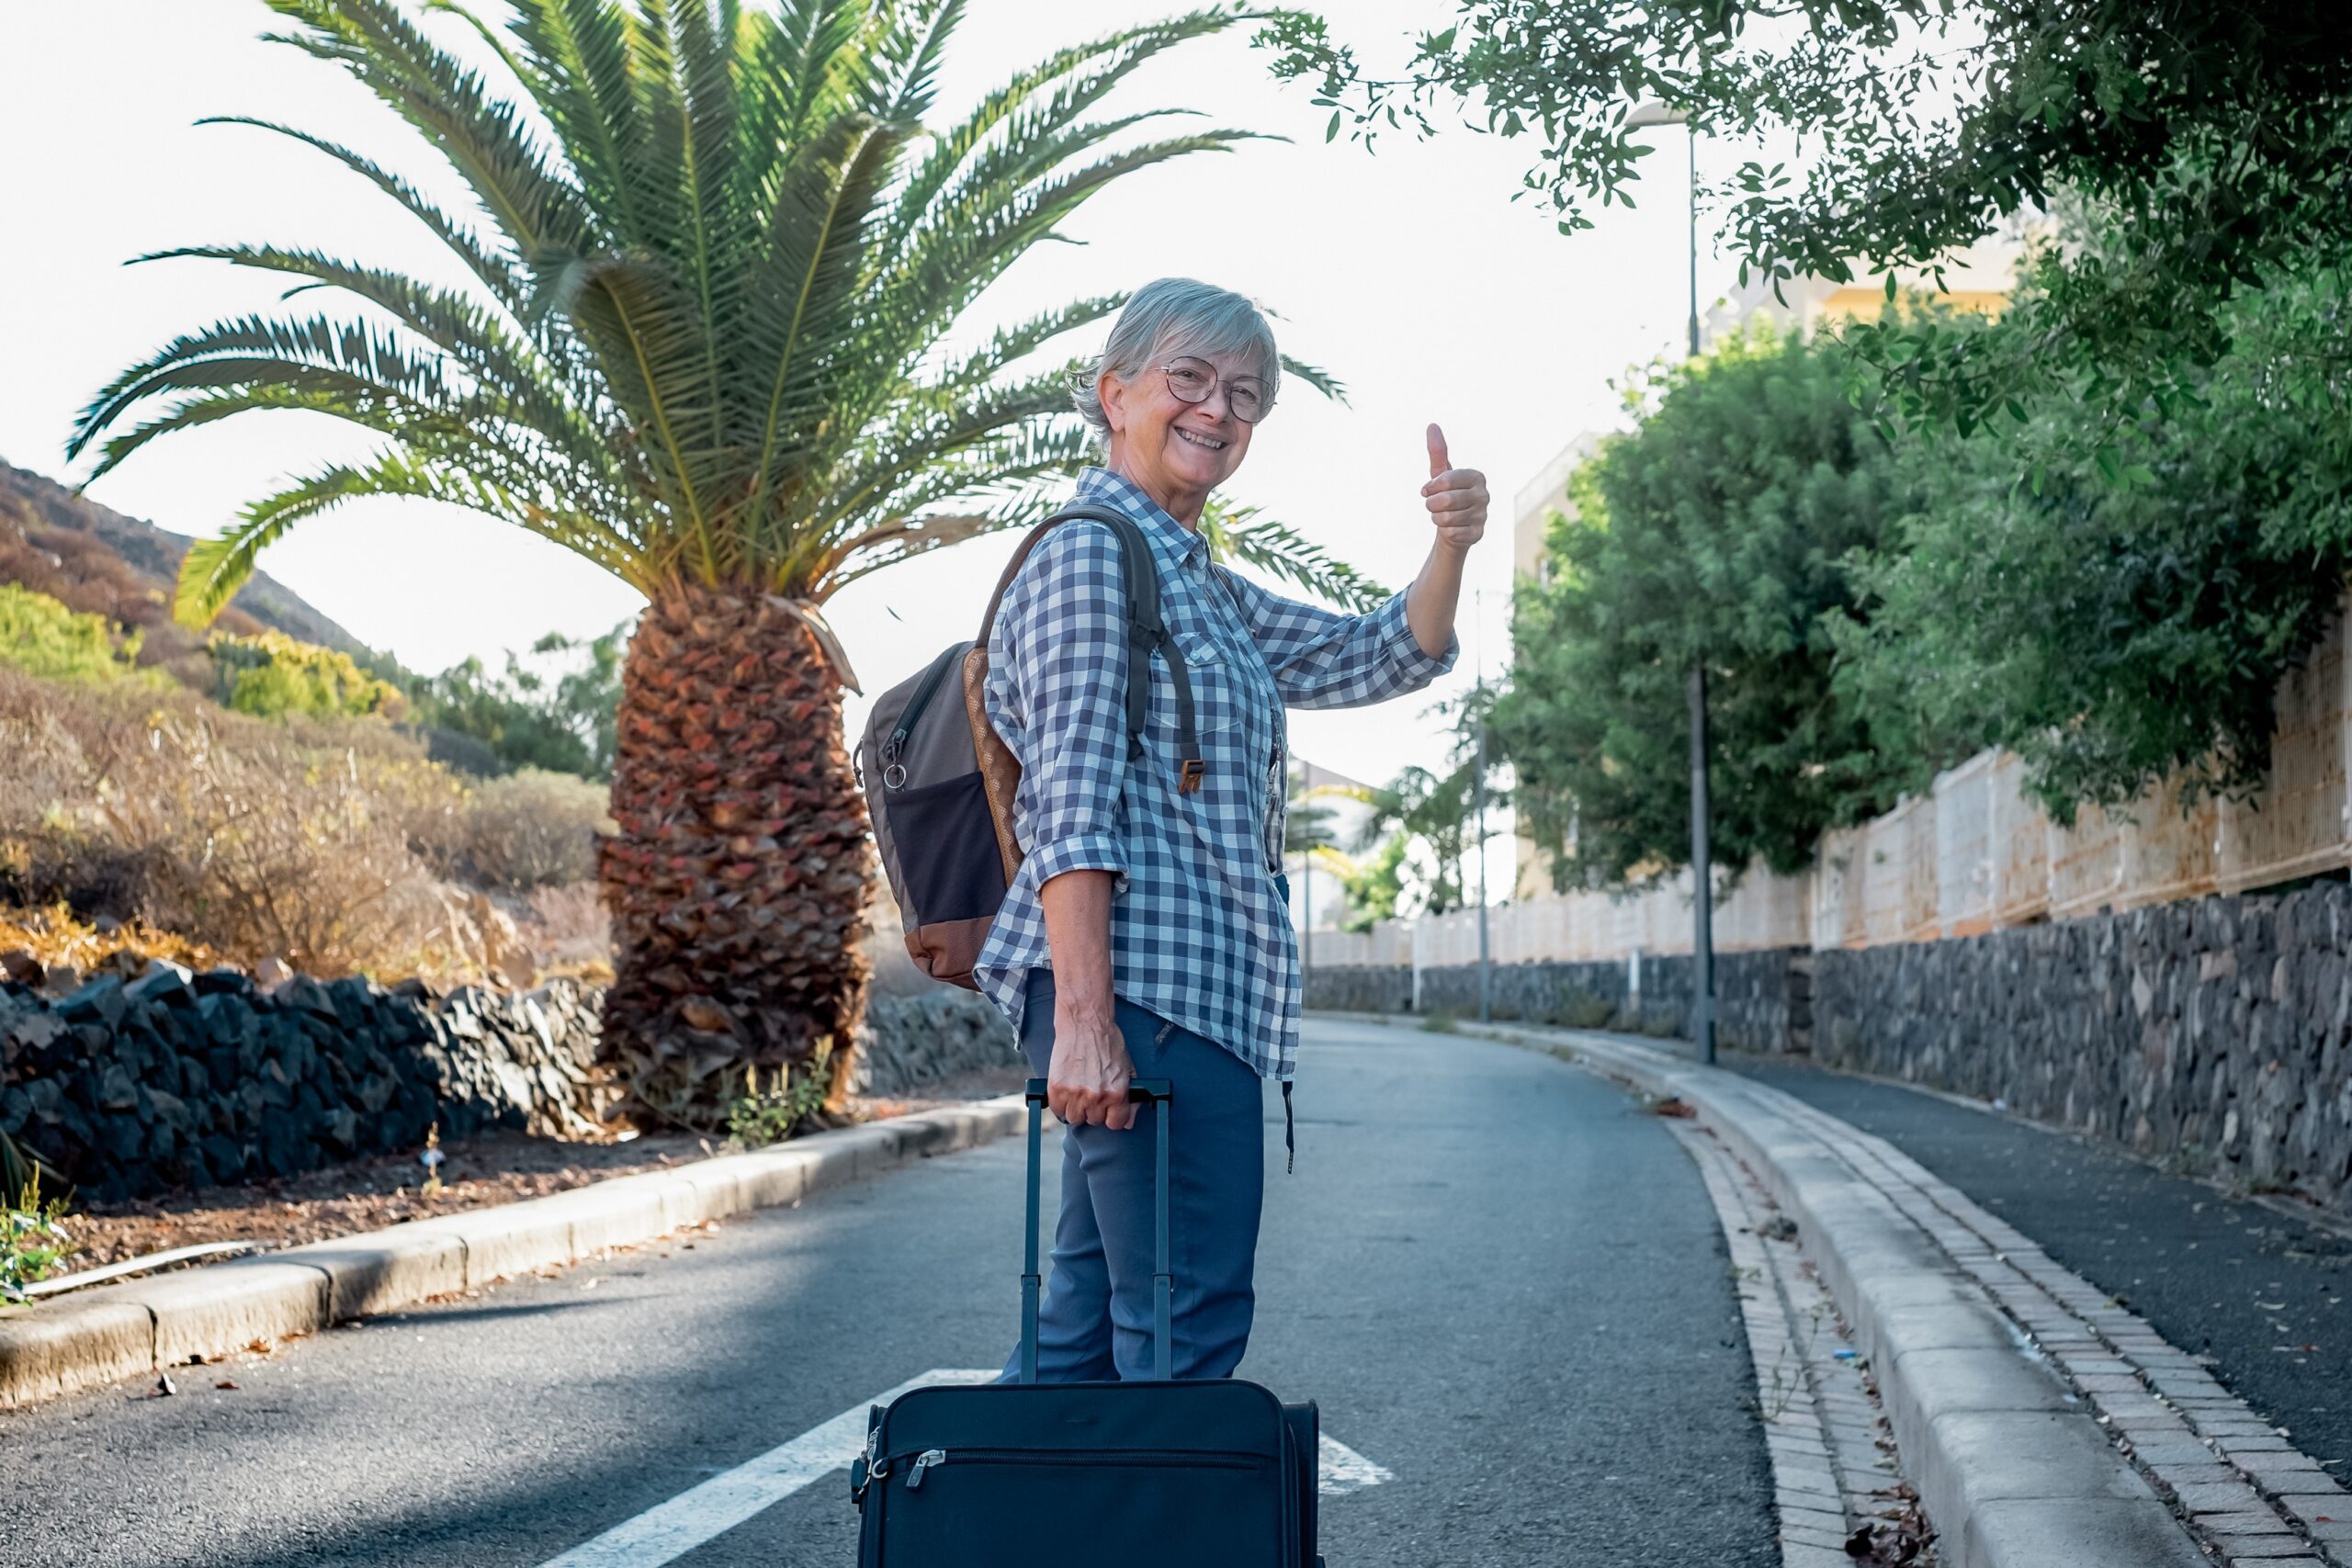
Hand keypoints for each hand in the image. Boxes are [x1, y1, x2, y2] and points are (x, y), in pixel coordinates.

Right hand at [1047, 995, 1136, 1130]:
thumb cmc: (1107, 1042)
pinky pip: (1057, 1109)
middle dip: (1093, 1109)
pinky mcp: (1057, 1087)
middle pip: (1094, 1121)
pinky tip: (1066, 1089)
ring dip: (1076, 1108)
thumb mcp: (1127, 1069)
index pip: (1115, 1124)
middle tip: (1091, 1092)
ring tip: (1078, 1090)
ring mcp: (1075, 1093)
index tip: (1107, 1110)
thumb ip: (1131, 1099)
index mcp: (1117, 1093)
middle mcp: (1096, 1096)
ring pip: (1074, 1118)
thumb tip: (1128, 1123)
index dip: (1111, 1117)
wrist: (1085, 1022)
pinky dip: (1060, 1103)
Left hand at [1419, 424, 1487, 556]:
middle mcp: (1484, 494)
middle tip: (1433, 505)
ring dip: (1436, 518)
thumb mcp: (1440, 474)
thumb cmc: (1446, 495)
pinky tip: (1451, 529)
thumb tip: (1432, 425)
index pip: (1446, 480)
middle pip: (1445, 501)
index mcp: (1476, 476)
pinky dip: (1444, 532)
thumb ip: (1437, 451)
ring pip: (1446, 518)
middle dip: (1431, 504)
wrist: (1453, 526)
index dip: (1430, 487)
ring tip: (1442, 516)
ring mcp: (1483, 515)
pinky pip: (1451, 533)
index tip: (1427, 490)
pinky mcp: (1478, 533)